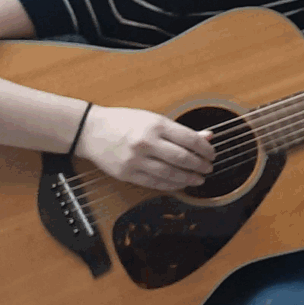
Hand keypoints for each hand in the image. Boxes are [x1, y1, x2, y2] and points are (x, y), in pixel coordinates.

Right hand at [75, 106, 215, 190]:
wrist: (91, 130)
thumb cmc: (124, 122)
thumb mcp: (154, 119)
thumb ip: (180, 130)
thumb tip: (208, 137)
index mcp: (155, 125)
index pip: (190, 139)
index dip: (205, 149)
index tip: (212, 154)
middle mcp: (146, 143)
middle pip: (182, 158)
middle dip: (200, 165)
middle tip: (208, 168)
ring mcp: (135, 160)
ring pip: (170, 174)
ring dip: (189, 179)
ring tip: (199, 178)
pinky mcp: (127, 174)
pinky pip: (155, 183)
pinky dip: (171, 185)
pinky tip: (181, 184)